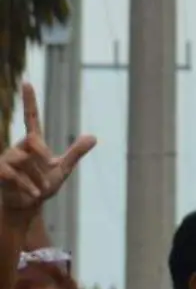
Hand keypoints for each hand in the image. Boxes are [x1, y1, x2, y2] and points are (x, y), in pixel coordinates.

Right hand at [0, 84, 95, 230]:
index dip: (30, 101)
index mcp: (33, 143)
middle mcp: (18, 146)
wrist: (29, 205)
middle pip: (33, 141)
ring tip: (41, 190)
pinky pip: (12, 174)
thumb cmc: (43, 186)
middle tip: (50, 171)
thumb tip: (93, 136)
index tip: (27, 82)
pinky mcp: (0, 171)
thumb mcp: (63, 169)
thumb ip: (75, 152)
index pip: (31, 118)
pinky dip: (26, 186)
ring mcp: (7, 158)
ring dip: (37, 178)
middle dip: (44, 158)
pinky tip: (35, 194)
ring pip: (23, 160)